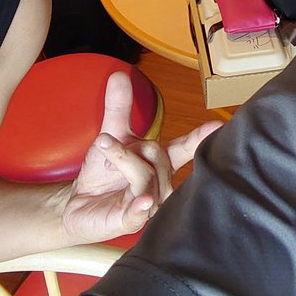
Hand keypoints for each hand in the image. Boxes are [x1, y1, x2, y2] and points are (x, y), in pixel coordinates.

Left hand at [61, 70, 220, 242]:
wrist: (77, 204)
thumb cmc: (102, 173)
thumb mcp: (111, 135)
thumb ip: (119, 107)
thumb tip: (120, 74)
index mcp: (161, 161)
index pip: (185, 148)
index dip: (200, 138)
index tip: (218, 125)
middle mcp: (160, 182)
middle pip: (159, 158)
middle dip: (134, 146)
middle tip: (107, 142)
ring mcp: (149, 203)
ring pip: (147, 178)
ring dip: (125, 161)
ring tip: (105, 148)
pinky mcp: (132, 221)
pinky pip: (141, 211)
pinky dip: (142, 205)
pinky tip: (142, 200)